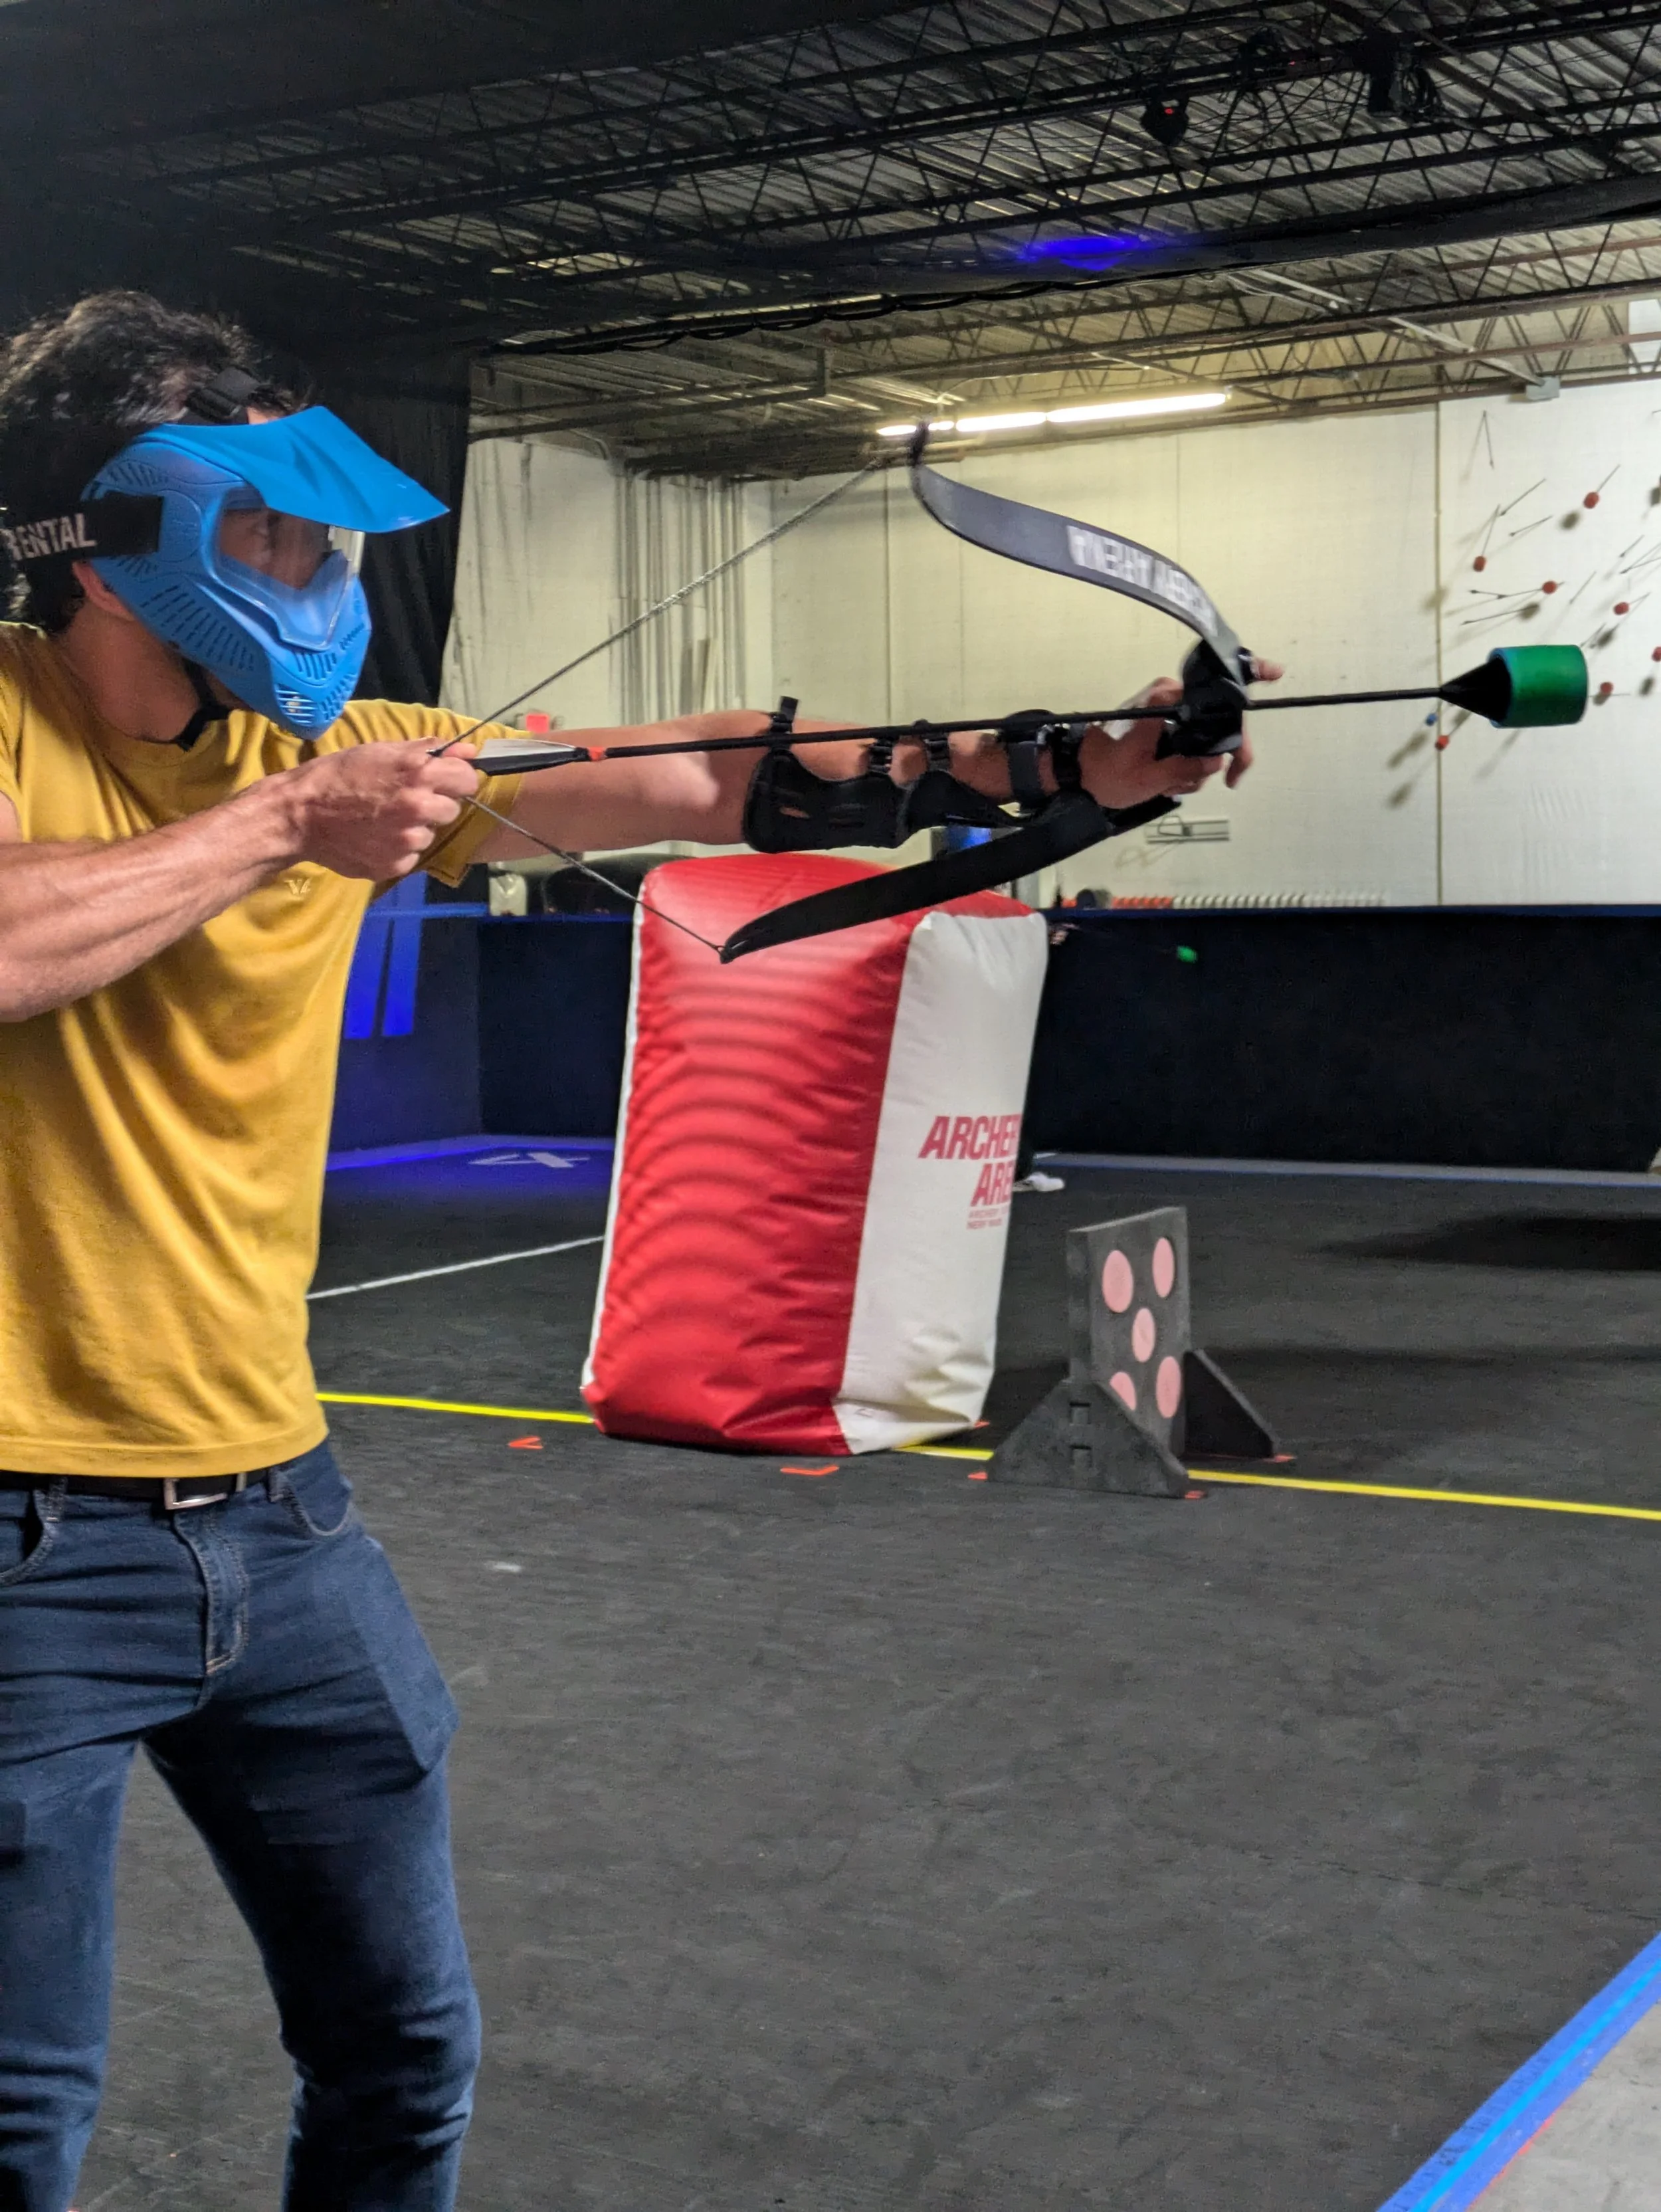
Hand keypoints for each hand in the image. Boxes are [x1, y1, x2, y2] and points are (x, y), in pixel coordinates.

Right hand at [278, 740, 481, 878]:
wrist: (300, 815)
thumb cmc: (339, 775)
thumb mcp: (381, 751)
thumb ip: (429, 750)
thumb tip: (469, 751)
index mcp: (419, 774)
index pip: (467, 779)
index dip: (455, 778)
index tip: (441, 780)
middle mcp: (419, 808)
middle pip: (452, 809)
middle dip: (434, 804)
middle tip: (403, 799)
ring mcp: (408, 840)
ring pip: (430, 834)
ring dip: (414, 828)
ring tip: (382, 819)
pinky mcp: (396, 864)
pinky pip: (411, 855)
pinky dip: (398, 848)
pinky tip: (374, 837)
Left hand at [1078, 659, 1283, 808]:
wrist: (1075, 774)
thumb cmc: (1105, 772)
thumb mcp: (1148, 778)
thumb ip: (1186, 768)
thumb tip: (1218, 761)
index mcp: (1167, 699)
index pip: (1215, 688)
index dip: (1248, 677)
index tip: (1276, 672)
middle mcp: (1170, 697)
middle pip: (1220, 718)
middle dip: (1222, 754)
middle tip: (1232, 780)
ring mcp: (1168, 710)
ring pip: (1206, 737)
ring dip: (1197, 767)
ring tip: (1172, 786)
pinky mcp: (1165, 725)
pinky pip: (1191, 743)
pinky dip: (1186, 767)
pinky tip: (1169, 783)